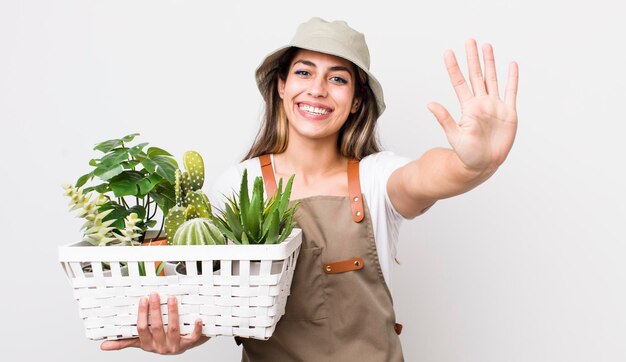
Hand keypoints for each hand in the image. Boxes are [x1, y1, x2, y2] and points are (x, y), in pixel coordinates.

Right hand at [100, 292, 208, 353]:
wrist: (183, 345)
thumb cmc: (160, 340)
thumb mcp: (142, 341)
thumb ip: (125, 342)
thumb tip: (104, 345)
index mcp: (148, 344)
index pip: (142, 329)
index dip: (142, 314)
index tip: (143, 299)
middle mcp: (161, 347)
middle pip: (156, 327)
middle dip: (155, 310)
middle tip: (155, 294)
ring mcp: (175, 345)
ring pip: (173, 329)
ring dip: (172, 313)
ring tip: (172, 298)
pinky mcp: (189, 344)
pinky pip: (194, 337)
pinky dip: (196, 328)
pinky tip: (197, 318)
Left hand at [428, 39, 518, 173]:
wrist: (484, 165)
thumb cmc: (467, 154)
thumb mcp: (454, 136)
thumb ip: (444, 119)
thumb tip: (430, 104)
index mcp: (468, 108)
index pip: (459, 83)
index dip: (454, 68)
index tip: (448, 52)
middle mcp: (481, 103)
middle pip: (476, 76)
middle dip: (472, 58)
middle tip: (469, 41)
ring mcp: (495, 107)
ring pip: (493, 79)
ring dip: (490, 63)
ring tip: (486, 46)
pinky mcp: (508, 113)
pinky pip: (511, 92)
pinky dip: (512, 78)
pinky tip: (511, 65)